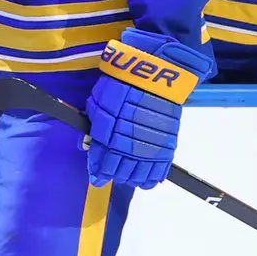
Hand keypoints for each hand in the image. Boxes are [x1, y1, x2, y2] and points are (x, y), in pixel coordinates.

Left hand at [84, 29, 211, 188]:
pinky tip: (145, 182)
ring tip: (127, 178)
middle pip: (120, 169)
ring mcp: (149, 145)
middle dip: (114, 174)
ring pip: (138, 172)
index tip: (96, 177)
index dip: (98, 171)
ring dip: (130, 178)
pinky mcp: (166, 143)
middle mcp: (128, 143)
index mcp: (109, 134)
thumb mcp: (100, 101)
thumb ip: (96, 123)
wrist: (155, 74)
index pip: (102, 160)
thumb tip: (90, 143)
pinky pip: (159, 167)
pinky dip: (151, 178)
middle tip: (111, 175)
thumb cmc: (122, 82)